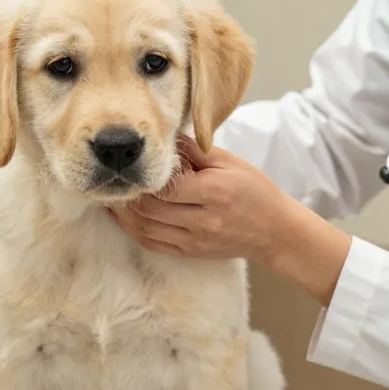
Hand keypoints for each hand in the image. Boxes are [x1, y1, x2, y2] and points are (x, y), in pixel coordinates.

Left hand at [111, 137, 352, 303]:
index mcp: (215, 192)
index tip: (133, 165)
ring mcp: (196, 240)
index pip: (167, 186)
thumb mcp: (231, 163)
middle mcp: (204, 220)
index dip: (146, 177)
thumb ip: (196, 151)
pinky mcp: (190, 252)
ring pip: (146, 228)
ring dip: (125, 213)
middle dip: (130, 194)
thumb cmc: (255, 191)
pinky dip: (134, 230)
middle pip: (152, 208)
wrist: (275, 231)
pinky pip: (153, 244)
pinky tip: (124, 217)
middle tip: (115, 178)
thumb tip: (166, 137)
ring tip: (113, 196)